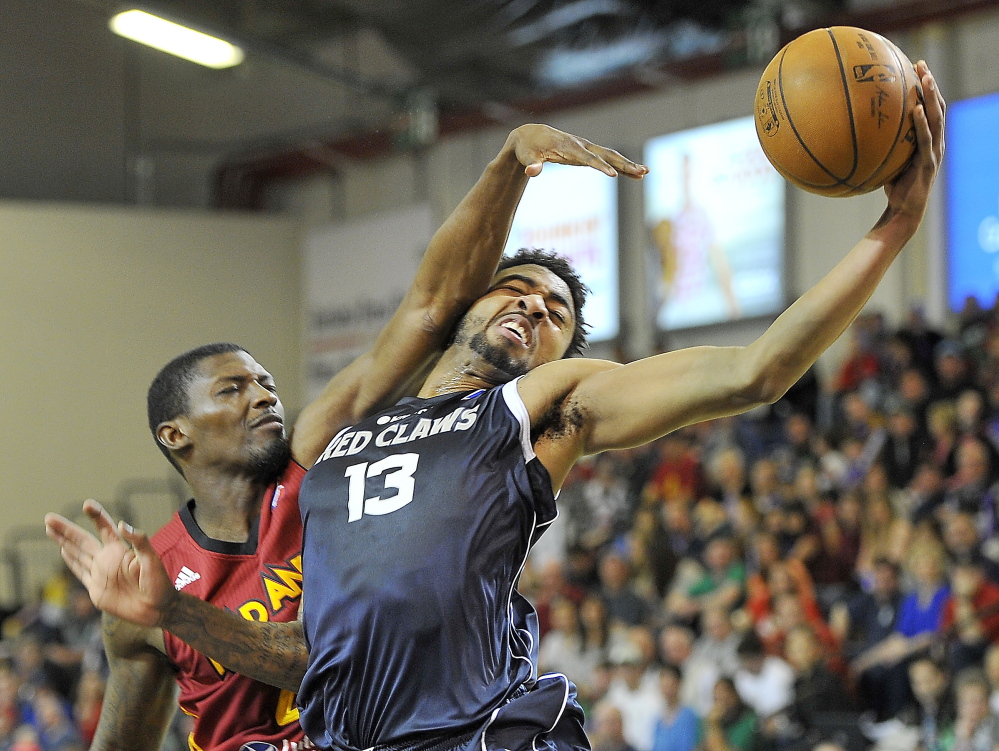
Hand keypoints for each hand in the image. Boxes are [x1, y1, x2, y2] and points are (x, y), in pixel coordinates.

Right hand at [44, 500, 172, 627]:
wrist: (157, 609)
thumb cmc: (159, 583)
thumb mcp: (152, 560)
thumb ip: (139, 541)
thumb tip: (121, 524)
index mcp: (121, 550)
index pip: (105, 528)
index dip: (96, 516)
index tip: (87, 504)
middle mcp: (108, 559)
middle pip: (83, 540)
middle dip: (66, 529)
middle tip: (49, 518)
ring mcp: (101, 573)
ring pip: (77, 554)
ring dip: (64, 542)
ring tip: (50, 528)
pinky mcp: (96, 590)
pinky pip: (81, 573)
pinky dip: (72, 561)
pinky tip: (63, 550)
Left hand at [505, 124, 647, 178]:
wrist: (530, 135)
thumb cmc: (528, 148)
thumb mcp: (526, 156)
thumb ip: (531, 165)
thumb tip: (531, 172)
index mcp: (568, 147)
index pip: (587, 158)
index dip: (599, 166)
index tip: (613, 175)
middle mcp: (581, 145)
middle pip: (606, 155)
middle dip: (623, 164)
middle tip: (641, 172)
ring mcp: (586, 147)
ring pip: (611, 156)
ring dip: (627, 164)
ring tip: (645, 172)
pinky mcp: (587, 152)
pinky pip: (607, 159)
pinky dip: (621, 166)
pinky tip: (635, 174)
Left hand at [882, 61, 945, 226]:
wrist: (903, 211)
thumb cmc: (892, 184)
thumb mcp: (886, 158)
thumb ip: (880, 142)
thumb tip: (852, 127)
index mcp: (928, 138)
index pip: (929, 106)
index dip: (926, 86)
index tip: (915, 66)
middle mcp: (936, 140)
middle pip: (936, 105)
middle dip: (930, 83)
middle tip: (920, 64)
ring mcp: (935, 151)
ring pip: (936, 118)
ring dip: (931, 96)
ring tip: (924, 78)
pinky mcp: (929, 163)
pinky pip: (926, 139)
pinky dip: (921, 123)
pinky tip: (916, 109)